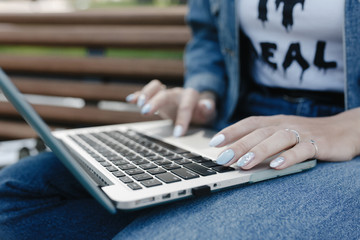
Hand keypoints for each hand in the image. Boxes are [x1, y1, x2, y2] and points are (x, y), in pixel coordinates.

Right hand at [126, 80, 216, 136]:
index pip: (186, 106)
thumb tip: (206, 105)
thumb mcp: (209, 114)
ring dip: (146, 94)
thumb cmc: (202, 112)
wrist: (197, 105)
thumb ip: (208, 109)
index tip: (178, 134)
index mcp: (190, 97)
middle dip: (155, 102)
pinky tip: (130, 100)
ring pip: (155, 87)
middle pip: (165, 94)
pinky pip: (147, 92)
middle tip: (146, 112)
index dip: (182, 119)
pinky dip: (138, 95)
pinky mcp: (157, 97)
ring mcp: (166, 93)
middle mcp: (177, 93)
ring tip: (138, 105)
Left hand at [209, 108, 359, 169]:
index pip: (249, 123)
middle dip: (239, 145)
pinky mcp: (318, 144)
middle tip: (222, 159)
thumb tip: (237, 153)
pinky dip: (289, 157)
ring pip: (277, 139)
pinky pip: (302, 150)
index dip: (231, 131)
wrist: (343, 130)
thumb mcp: (283, 133)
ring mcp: (301, 133)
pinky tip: (276, 166)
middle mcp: (285, 124)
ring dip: (259, 151)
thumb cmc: (305, 134)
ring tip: (243, 164)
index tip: (214, 142)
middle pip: (259, 133)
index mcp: (275, 121)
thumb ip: (264, 140)